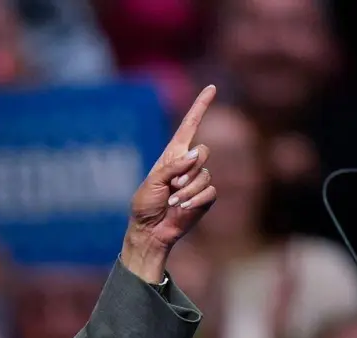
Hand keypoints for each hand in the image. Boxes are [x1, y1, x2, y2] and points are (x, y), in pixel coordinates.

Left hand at [128, 85, 217, 251]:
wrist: (149, 230)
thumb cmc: (145, 205)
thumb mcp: (152, 181)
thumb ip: (172, 166)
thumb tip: (196, 153)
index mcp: (173, 155)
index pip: (189, 125)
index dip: (200, 106)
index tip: (211, 88)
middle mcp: (188, 164)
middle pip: (204, 151)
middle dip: (188, 170)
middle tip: (173, 185)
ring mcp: (198, 180)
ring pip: (206, 175)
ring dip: (188, 191)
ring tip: (173, 202)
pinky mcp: (205, 197)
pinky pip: (210, 192)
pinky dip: (195, 201)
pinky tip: (182, 209)